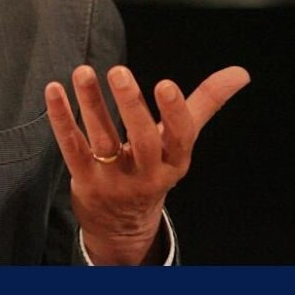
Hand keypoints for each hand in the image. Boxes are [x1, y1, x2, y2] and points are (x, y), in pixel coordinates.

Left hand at [44, 63, 249, 264]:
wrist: (123, 224)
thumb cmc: (154, 167)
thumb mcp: (180, 141)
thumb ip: (205, 103)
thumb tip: (240, 72)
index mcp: (175, 162)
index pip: (180, 137)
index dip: (174, 112)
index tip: (166, 83)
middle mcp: (147, 173)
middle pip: (141, 140)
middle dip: (131, 106)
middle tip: (119, 71)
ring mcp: (114, 179)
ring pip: (102, 139)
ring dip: (91, 103)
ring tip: (83, 71)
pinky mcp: (84, 180)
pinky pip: (71, 147)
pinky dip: (61, 118)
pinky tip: (54, 90)